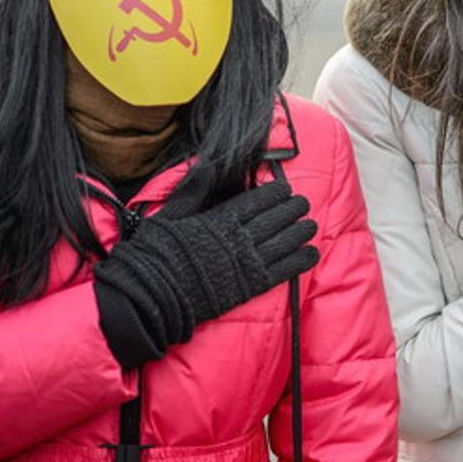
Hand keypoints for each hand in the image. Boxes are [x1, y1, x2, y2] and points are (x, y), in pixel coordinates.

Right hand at [94, 180, 318, 367]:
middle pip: (273, 219)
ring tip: (310, 225)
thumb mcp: (169, 215)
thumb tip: (208, 163)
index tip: (285, 188)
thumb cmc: (155, 255)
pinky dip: (299, 261)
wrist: (151, 298)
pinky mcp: (249, 287)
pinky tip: (311, 254)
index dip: (274, 193)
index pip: (254, 201)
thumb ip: (192, 190)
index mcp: (218, 220)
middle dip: (292, 210)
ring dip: (300, 232)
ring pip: (282, 242)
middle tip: (304, 204)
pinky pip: (282, 271)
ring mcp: (245, 263)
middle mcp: (236, 239)